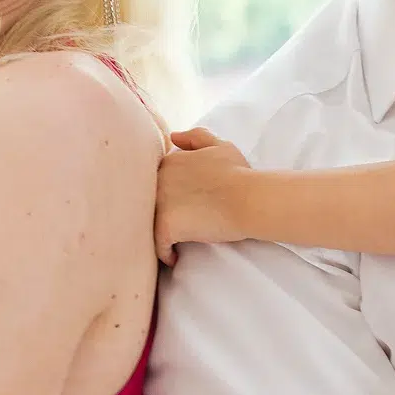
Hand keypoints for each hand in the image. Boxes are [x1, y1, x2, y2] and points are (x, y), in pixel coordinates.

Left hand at [153, 128, 255, 263]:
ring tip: (171, 243)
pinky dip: (164, 253)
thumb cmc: (239, 173)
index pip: (156, 182)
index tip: (179, 208)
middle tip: (173, 228)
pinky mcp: (165, 226)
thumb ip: (196, 138)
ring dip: (157, 234)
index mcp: (169, 161)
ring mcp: (159, 203)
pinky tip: (174, 257)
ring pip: (147, 223)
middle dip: (155, 214)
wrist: (248, 198)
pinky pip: (157, 245)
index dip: (167, 196)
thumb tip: (173, 136)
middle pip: (146, 201)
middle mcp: (158, 179)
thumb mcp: (220, 145)